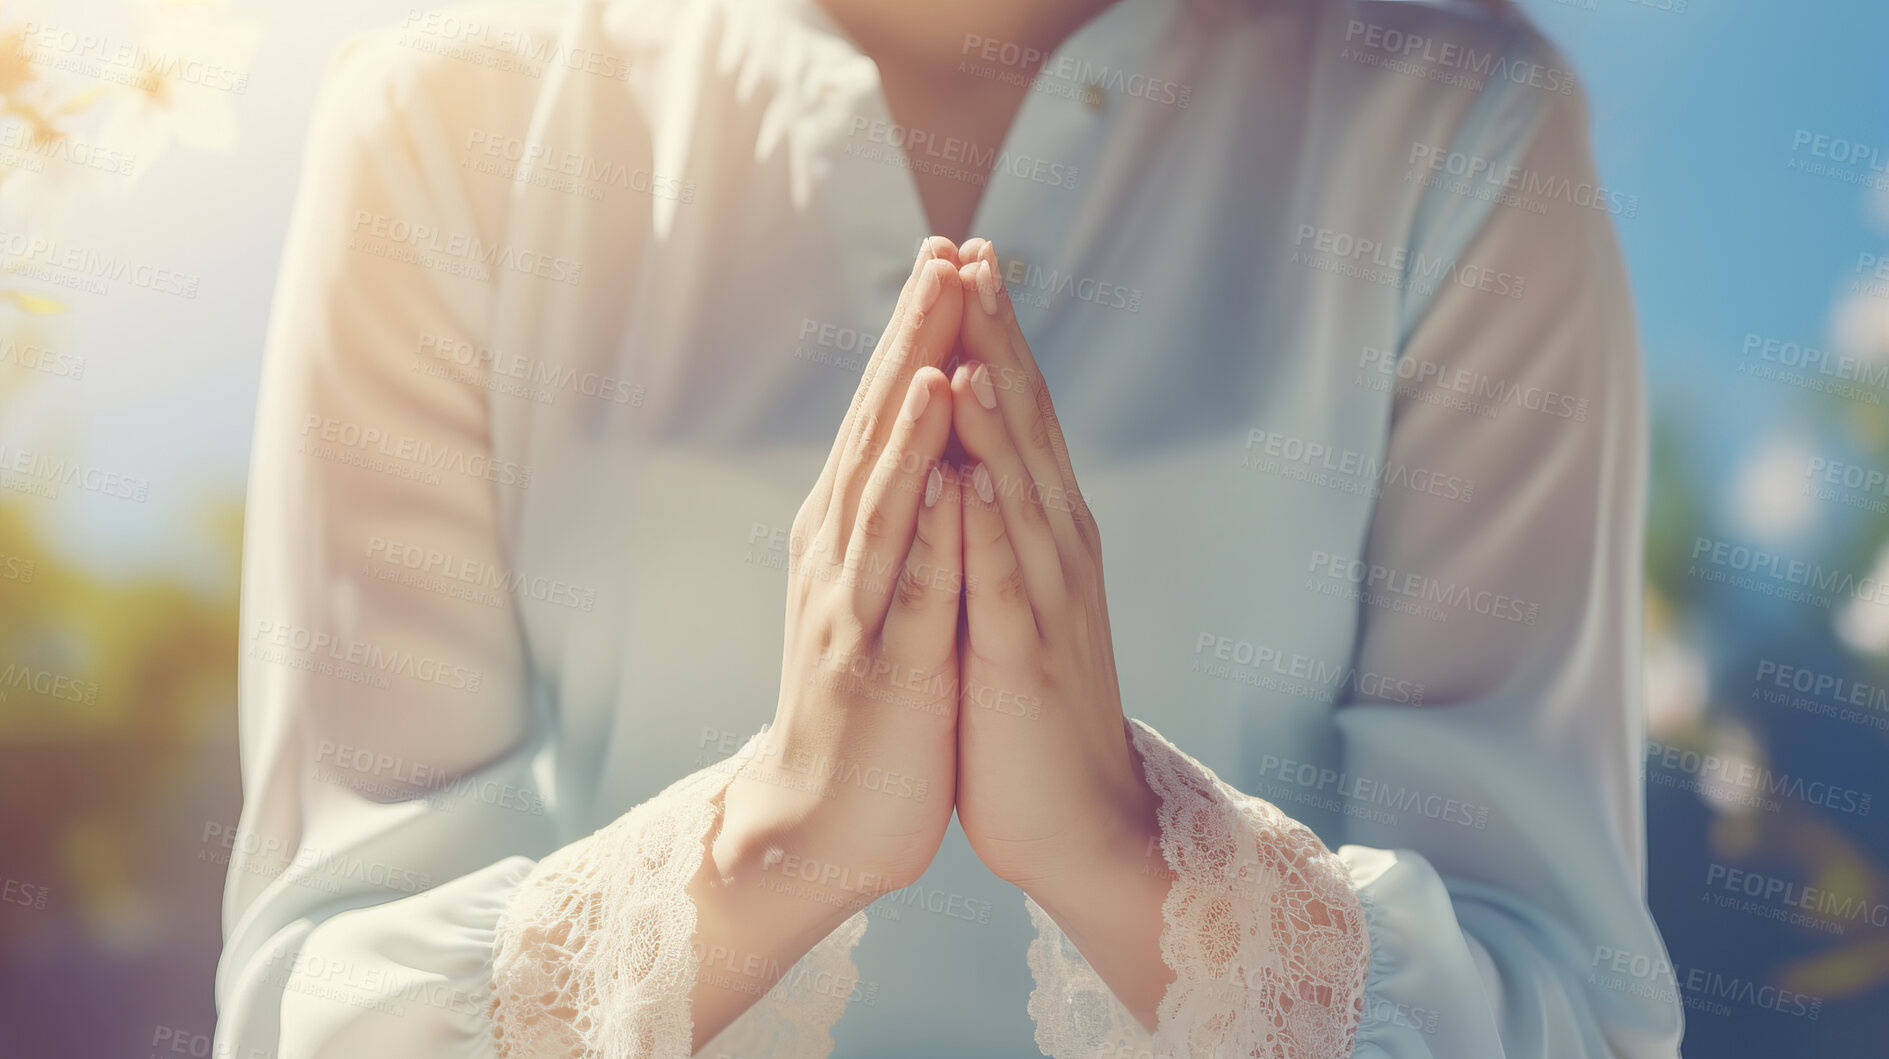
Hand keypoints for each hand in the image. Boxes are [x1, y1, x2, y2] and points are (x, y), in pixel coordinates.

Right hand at [712, 238, 966, 904]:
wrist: (816, 825)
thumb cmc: (861, 711)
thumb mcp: (876, 598)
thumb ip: (893, 526)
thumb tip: (921, 452)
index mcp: (851, 537)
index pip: (886, 418)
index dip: (916, 336)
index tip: (950, 259)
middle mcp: (843, 555)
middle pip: (878, 428)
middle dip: (913, 337)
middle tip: (944, 250)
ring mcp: (856, 606)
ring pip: (885, 490)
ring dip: (909, 408)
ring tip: (937, 328)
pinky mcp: (880, 664)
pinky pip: (908, 583)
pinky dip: (927, 520)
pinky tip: (946, 467)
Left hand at [945, 240, 1159, 888]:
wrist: (1082, 821)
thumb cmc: (1034, 707)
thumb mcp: (1016, 596)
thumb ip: (1004, 526)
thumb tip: (975, 449)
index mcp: (1045, 532)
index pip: (1018, 415)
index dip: (993, 336)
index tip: (964, 260)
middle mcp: (1055, 551)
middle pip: (1028, 429)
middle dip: (997, 342)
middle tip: (973, 257)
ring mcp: (1045, 604)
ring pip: (1021, 495)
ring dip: (999, 420)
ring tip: (974, 345)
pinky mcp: (1024, 663)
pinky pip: (1004, 587)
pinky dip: (989, 530)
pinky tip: (973, 478)